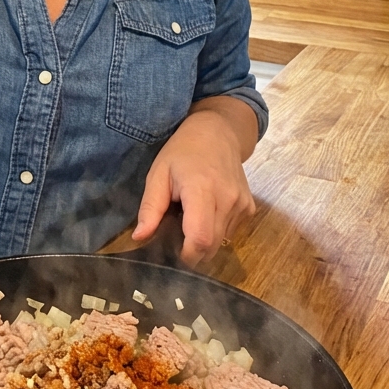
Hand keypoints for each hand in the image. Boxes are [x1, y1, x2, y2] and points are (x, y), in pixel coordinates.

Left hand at [131, 100, 256, 266]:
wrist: (218, 133)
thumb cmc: (183, 151)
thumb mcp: (159, 174)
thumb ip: (151, 208)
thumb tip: (140, 238)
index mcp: (202, 190)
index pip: (200, 239)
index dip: (186, 256)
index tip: (171, 255)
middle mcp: (228, 200)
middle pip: (211, 246)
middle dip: (192, 252)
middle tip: (175, 237)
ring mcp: (242, 205)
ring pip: (221, 242)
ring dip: (203, 240)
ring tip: (190, 218)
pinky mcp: (249, 208)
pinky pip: (230, 232)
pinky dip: (216, 231)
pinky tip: (206, 212)